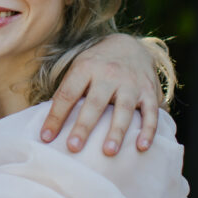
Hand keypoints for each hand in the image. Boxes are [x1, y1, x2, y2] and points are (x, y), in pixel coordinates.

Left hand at [41, 34, 160, 154]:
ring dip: (116, 131)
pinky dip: (148, 130)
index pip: (68, 94)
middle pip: (95, 103)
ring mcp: (131, 83)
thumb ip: (67, 91)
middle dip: (84, 126)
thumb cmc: (96, 64)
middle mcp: (109, 74)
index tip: (46, 137)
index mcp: (85, 68)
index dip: (56, 116)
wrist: (130, 45)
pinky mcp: (149, 91)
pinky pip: (151, 112)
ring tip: (108, 152)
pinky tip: (141, 147)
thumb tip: (48, 121)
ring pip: (124, 109)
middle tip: (73, 147)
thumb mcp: (78, 68)